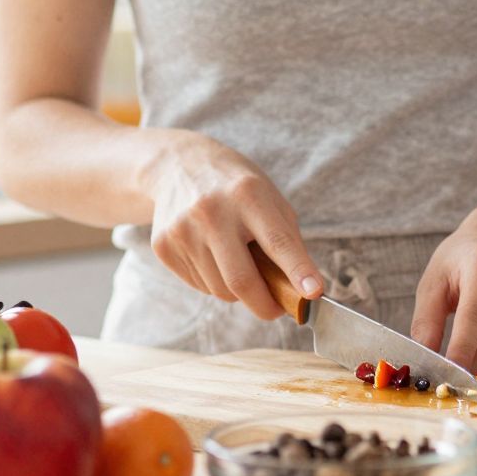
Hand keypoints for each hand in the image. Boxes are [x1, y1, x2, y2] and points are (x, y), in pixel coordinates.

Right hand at [143, 134, 323, 317]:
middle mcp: (211, 211)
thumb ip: (287, 241)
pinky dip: (214, 282)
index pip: (277, 241)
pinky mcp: (163, 246)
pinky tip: (212, 255)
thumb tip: (302, 290)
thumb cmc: (237, 188)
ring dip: (237, 291)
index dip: (297, 270)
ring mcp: (182, 230)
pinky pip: (199, 286)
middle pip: (241, 280)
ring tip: (238, 262)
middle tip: (277, 309)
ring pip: (219, 290)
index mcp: (247, 194)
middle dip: (264, 305)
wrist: (179, 166)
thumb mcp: (270, 199)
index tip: (313, 293)